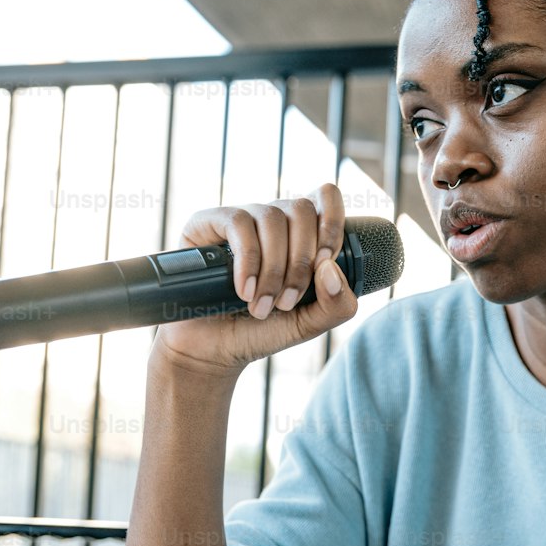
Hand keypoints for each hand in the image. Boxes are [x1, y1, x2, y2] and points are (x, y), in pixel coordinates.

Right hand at [151, 183, 357, 377]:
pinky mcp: (208, 222)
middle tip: (287, 302)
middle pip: (301, 209)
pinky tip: (245, 291)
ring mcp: (242, 219)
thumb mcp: (311, 324)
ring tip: (263, 305)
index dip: (332, 222)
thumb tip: (330, 267)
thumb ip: (337, 303)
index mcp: (302, 233)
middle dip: (301, 261)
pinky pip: (238, 223)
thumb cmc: (263, 330)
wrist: (215, 349)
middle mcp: (273, 220)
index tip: (326, 261)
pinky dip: (248, 261)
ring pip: (272, 217)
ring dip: (274, 267)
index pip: (326, 196)